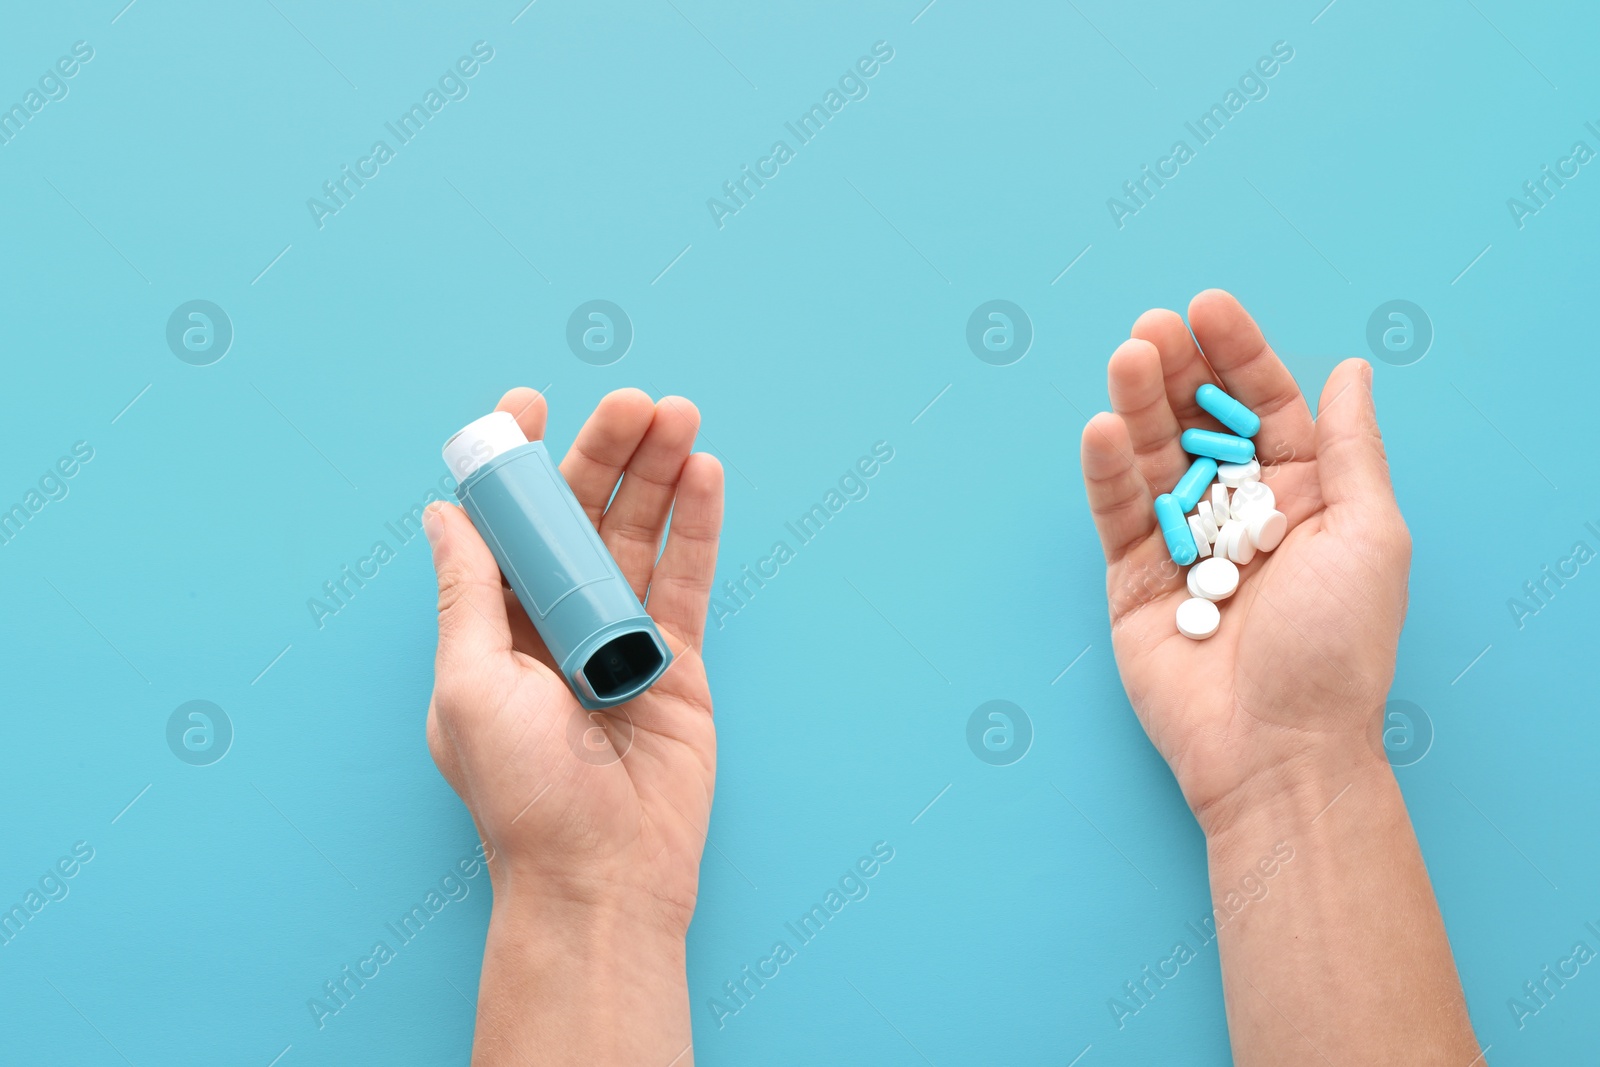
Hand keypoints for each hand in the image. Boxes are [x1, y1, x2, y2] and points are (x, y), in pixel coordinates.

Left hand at [423, 387, 721, 1065]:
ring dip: (659, 473)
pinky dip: (700, 526)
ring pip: (642, 537)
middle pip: (583, 518)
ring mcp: (623, 640)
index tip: (528, 405)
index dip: (517, 464)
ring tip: (680, 415)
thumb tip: (442, 513)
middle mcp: (557, 625)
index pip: (506, 526)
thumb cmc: (522, 794)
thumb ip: (467, 593)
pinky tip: (706, 473)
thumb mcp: (469, 685)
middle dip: (605, 453)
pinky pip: (690, 581)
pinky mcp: (680, 664)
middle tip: (634, 400)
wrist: (602, 878)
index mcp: (495, 629)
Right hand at [1080, 290, 1409, 834]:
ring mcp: (1181, 545)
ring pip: (1153, 460)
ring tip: (1125, 359)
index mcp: (1303, 498)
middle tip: (1153, 327)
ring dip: (1136, 406)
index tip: (1208, 307)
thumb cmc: (1336, 649)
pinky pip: (1116, 515)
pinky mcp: (1131, 580)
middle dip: (1177, 371)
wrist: (1276, 749)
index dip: (1238, 355)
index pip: (1266, 408)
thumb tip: (1351, 368)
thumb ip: (1351, 449)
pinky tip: (1102, 429)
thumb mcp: (1368, 534)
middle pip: (1200, 423)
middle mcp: (1240, 514)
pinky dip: (1106, 472)